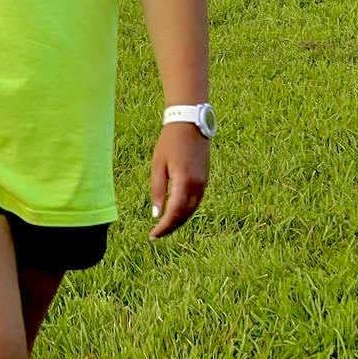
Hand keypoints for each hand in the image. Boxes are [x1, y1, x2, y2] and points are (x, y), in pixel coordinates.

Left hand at [148, 121, 209, 239]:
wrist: (191, 123)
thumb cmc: (170, 142)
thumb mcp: (158, 166)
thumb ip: (158, 191)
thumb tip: (156, 214)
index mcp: (184, 182)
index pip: (174, 213)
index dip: (163, 227)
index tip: (152, 235)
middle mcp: (197, 185)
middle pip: (184, 215)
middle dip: (170, 227)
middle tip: (156, 234)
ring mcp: (203, 183)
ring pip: (192, 210)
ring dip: (179, 221)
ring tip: (164, 227)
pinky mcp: (205, 180)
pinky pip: (196, 202)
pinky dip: (186, 211)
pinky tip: (176, 213)